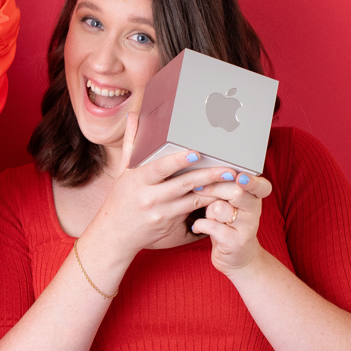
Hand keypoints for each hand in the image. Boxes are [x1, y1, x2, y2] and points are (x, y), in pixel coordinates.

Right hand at [80, 114, 250, 267]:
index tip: (197, 153)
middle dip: (208, 176)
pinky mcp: (170, 225)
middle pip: (184, 184)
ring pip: (193, 200)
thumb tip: (134, 116)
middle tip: (229, 169)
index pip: (161, 168)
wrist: (115, 234)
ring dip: (215, 192)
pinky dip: (208, 204)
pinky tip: (223, 198)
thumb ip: (132, 144)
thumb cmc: (120, 199)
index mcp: (139, 180)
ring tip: (234, 185)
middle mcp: (150, 197)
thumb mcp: (123, 172)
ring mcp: (161, 213)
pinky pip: (192, 212)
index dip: (179, 161)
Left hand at [190, 169, 271, 273]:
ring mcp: (247, 228)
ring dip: (208, 211)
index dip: (252, 181)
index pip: (261, 186)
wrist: (239, 259)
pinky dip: (200, 225)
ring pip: (220, 208)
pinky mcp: (235, 242)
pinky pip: (211, 226)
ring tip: (208, 216)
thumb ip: (223, 189)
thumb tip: (202, 174)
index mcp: (254, 198)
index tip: (240, 177)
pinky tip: (198, 228)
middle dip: (213, 188)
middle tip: (199, 189)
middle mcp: (254, 211)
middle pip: (236, 192)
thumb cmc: (228, 226)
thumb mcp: (228, 205)